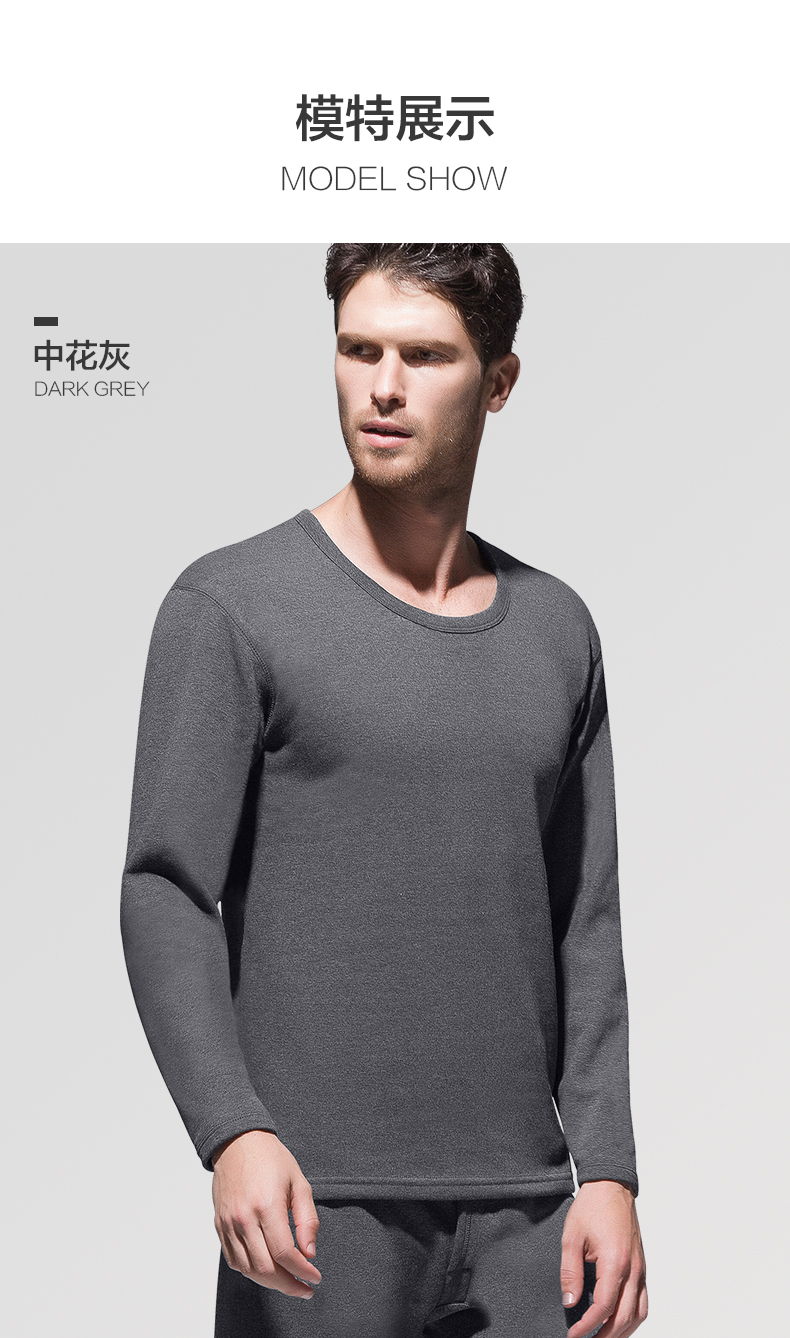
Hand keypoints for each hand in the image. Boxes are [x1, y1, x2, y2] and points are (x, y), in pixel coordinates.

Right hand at [211, 1130, 321, 1298]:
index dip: (302, 1271)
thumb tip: (309, 1253)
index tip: (315, 1277)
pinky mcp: (220, 1226)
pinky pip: (233, 1260)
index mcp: (267, 1205)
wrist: (237, 1142)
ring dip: (271, 1283)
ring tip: (289, 1282)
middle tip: (305, 1288)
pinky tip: (266, 1270)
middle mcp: (244, 1218)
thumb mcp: (299, 1183)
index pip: (284, 1253)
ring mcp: (229, 1224)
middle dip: (288, 1285)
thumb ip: (307, 1220)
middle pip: (265, 1268)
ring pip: (248, 1269)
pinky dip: (251, 1272)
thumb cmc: (271, 1159)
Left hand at [561, 1179, 647, 1337]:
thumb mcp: (571, 1237)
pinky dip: (632, 1318)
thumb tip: (569, 1302)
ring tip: (601, 1337)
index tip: (573, 1335)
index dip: (588, 1326)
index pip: (603, 1307)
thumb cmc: (592, 1206)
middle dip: (605, 1336)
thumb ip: (570, 1272)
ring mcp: (640, 1269)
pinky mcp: (641, 1266)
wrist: (611, 1186)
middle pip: (624, 1317)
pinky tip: (618, 1321)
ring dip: (621, 1331)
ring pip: (638, 1314)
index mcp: (615, 1261)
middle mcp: (633, 1269)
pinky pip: (643, 1301)